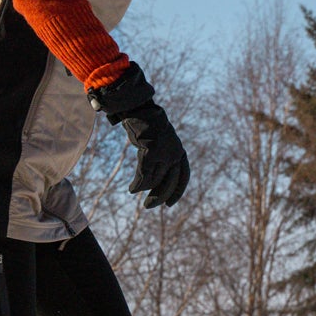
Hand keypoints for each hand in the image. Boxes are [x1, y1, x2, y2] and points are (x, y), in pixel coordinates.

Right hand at [90, 61, 190, 208]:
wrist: (139, 109)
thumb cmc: (147, 125)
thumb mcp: (160, 141)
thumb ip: (162, 156)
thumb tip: (156, 176)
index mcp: (179, 150)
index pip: (184, 176)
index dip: (177, 191)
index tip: (170, 204)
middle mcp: (175, 153)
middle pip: (170, 182)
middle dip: (160, 197)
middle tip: (149, 206)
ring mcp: (164, 153)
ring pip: (155, 181)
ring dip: (144, 191)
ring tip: (135, 193)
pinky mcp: (151, 153)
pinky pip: (144, 176)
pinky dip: (137, 185)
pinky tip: (132, 189)